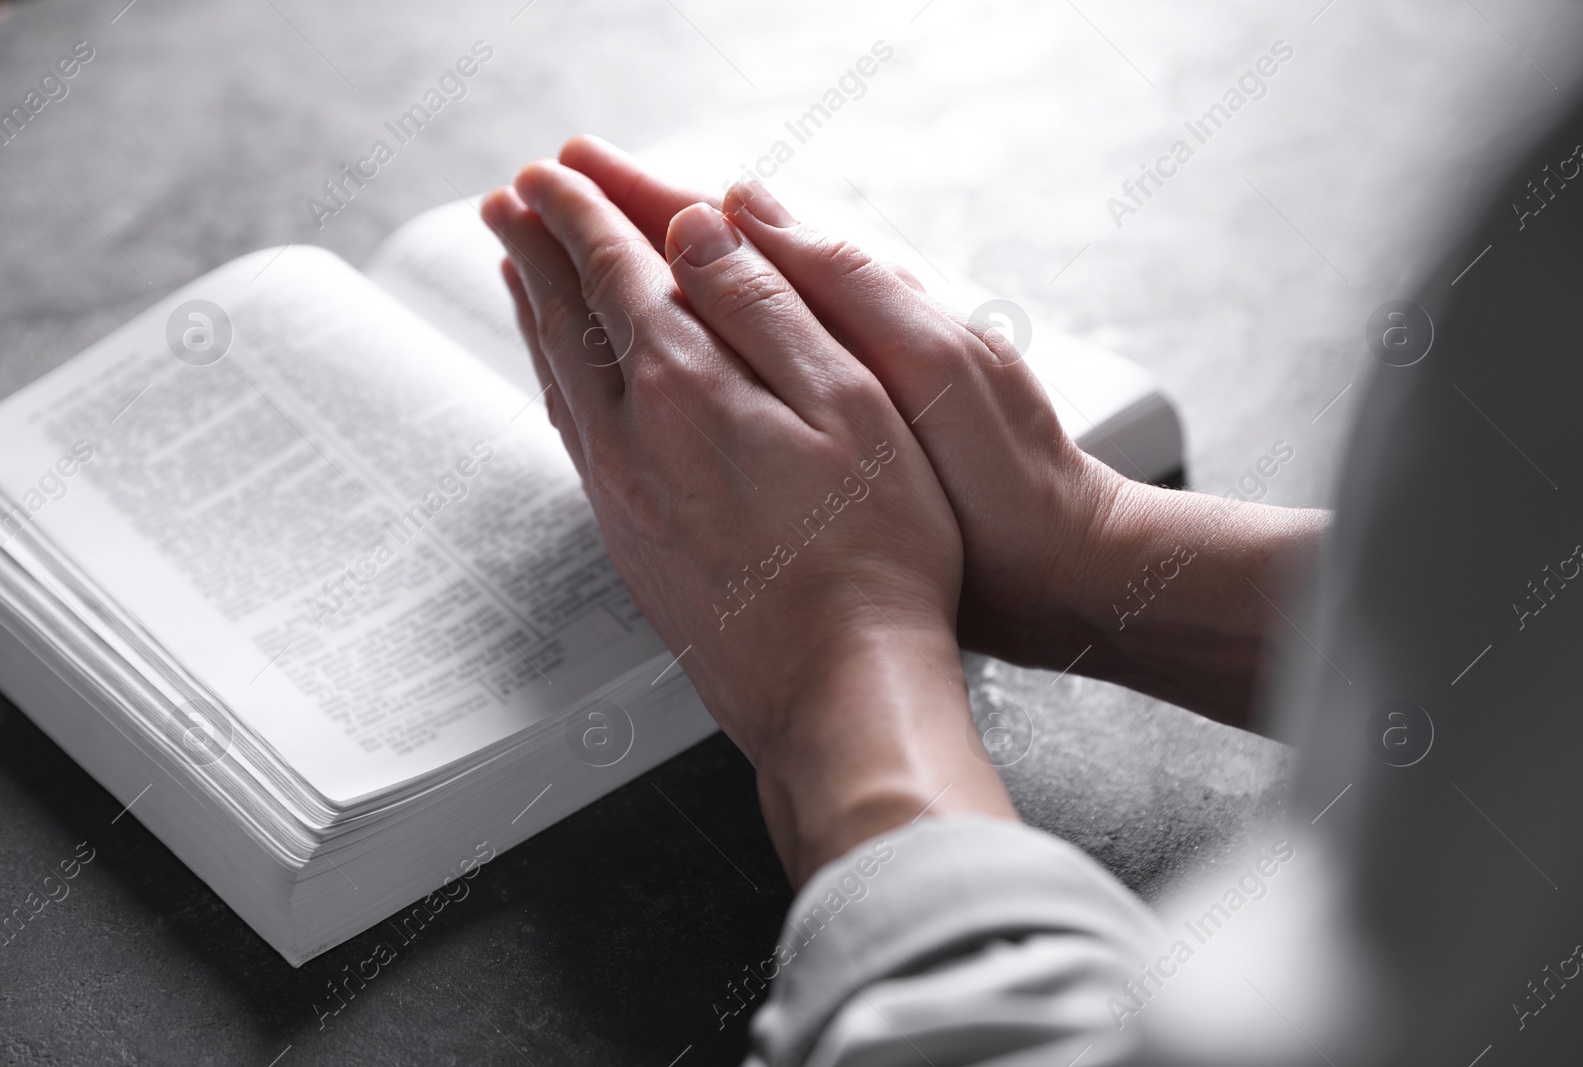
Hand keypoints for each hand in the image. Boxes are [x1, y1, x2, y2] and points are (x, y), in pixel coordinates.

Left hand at [480, 161, 1014, 881]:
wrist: (837, 689)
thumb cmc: (872, 553)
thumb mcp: (852, 406)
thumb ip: (769, 309)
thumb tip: (701, 230)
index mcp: (687, 388)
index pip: (618, 272)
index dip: (584, 213)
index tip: (551, 172)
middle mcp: (633, 439)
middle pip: (568, 321)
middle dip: (538, 251)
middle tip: (506, 202)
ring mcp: (624, 498)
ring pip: (560, 382)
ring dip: (536, 316)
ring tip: (517, 273)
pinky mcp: (633, 546)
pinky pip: (574, 440)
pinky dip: (555, 388)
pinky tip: (560, 385)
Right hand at [555, 137, 1328, 725]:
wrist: (1057, 568)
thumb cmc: (1006, 478)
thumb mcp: (934, 367)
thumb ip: (847, 287)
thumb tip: (748, 209)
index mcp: (861, 302)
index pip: (733, 231)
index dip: (650, 202)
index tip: (576, 174)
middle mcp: (842, 334)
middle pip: (715, 262)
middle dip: (631, 225)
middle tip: (545, 196)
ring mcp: (836, 386)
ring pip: (722, 317)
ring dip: (646, 283)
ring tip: (571, 255)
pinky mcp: (839, 440)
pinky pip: (743, 377)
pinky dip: (688, 354)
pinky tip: (650, 356)